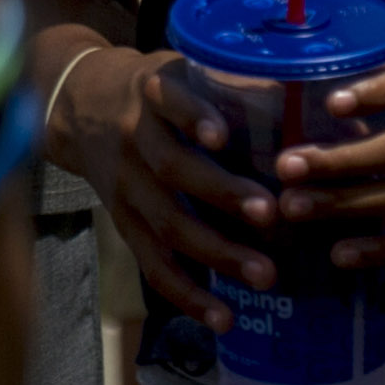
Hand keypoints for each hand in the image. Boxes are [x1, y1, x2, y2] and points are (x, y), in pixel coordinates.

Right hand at [50, 43, 285, 319]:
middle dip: (222, 194)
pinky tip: (223, 317)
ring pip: (167, 223)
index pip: (168, 101)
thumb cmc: (151, 89)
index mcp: (151, 92)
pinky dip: (188, 293)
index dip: (192, 116)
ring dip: (217, 253)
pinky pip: (153, 263)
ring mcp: (126, 185)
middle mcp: (133, 138)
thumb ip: (225, 82)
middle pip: (173, 169)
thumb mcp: (177, 67)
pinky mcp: (124, 223)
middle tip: (270, 214)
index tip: (222, 135)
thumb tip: (304, 94)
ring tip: (265, 275)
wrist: (79, 106)